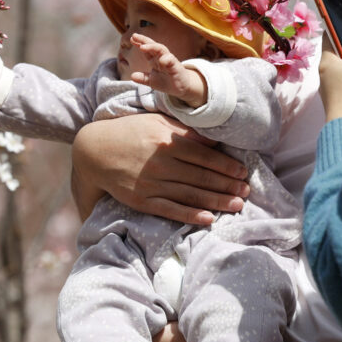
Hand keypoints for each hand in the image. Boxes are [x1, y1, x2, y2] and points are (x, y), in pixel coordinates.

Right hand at [71, 114, 248, 225]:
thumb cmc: (130, 133)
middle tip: (247, 192)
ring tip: (236, 205)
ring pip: (191, 195)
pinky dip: (191, 215)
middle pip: (202, 177)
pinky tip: (209, 219)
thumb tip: (213, 141)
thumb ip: (184, 131)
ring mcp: (151, 183)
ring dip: (217, 201)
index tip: (242, 172)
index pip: (205, 156)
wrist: (95, 151)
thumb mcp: (157, 122)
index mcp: (167, 141)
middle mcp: (162, 163)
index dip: (227, 166)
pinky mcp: (142, 200)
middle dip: (227, 186)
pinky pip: (171, 209)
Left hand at [129, 34, 207, 107]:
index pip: (147, 49)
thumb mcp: (152, 81)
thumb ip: (143, 78)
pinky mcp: (176, 66)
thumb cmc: (166, 81)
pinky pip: (171, 60)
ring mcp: (169, 60)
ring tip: (143, 47)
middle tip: (134, 36)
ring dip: (152, 47)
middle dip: (144, 40)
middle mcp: (161, 57)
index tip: (132, 38)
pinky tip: (161, 60)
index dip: (139, 43)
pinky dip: (166, 59)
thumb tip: (132, 76)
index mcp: (154, 60)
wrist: (181, 88)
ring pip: (161, 50)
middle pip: (153, 46)